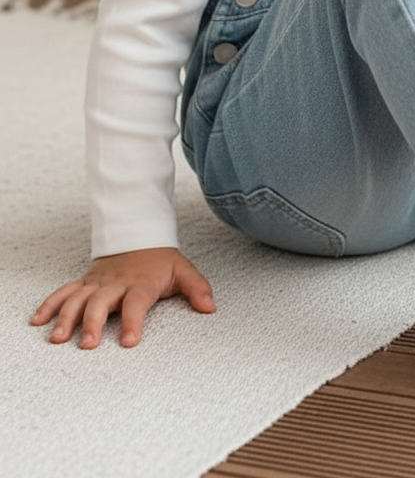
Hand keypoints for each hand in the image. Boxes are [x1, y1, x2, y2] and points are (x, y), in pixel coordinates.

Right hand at [30, 247, 215, 348]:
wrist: (139, 236)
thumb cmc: (161, 260)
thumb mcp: (183, 271)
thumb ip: (197, 289)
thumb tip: (211, 307)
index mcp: (141, 283)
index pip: (137, 303)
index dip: (134, 321)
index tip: (130, 341)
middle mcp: (116, 284)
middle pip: (101, 302)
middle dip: (93, 323)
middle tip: (87, 344)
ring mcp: (98, 283)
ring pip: (78, 298)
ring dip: (67, 317)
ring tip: (58, 338)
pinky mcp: (85, 283)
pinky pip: (64, 293)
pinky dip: (50, 305)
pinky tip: (39, 321)